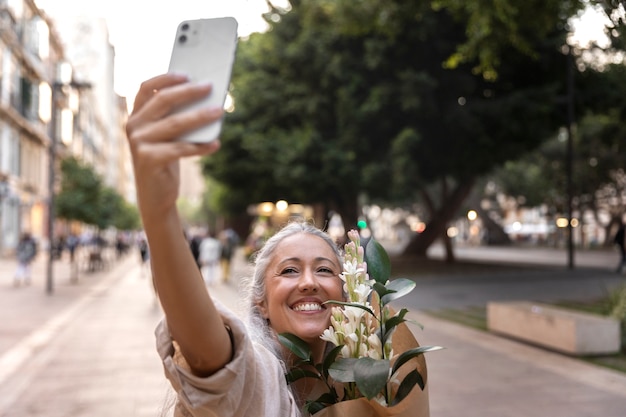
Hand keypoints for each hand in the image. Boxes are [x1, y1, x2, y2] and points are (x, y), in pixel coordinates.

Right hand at [126, 73, 222, 221]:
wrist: (155, 196)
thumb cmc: (166, 160)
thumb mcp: (168, 137)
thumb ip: (176, 118)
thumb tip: (205, 99)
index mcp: (136, 116)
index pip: (146, 88)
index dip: (166, 78)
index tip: (187, 73)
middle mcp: (133, 126)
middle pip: (163, 101)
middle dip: (188, 92)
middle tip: (209, 87)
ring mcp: (139, 143)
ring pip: (175, 124)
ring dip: (200, 116)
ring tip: (219, 111)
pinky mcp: (149, 159)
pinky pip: (181, 148)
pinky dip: (201, 146)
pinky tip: (216, 143)